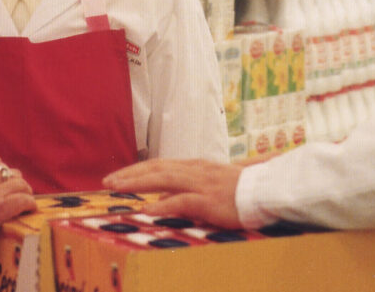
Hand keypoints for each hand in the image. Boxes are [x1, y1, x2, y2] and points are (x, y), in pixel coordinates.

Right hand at [0, 158, 36, 247]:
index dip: (8, 176)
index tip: (9, 187)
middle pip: (12, 174)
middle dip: (18, 184)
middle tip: (20, 195)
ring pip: (21, 185)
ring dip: (26, 193)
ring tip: (27, 203)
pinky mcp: (0, 209)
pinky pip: (24, 200)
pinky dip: (30, 204)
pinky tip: (30, 210)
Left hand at [103, 159, 244, 228]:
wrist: (265, 191)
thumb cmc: (243, 189)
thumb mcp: (214, 183)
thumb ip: (190, 187)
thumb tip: (167, 196)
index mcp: (196, 166)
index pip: (161, 164)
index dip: (138, 169)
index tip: (119, 176)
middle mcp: (195, 171)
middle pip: (156, 168)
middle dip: (130, 174)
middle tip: (108, 182)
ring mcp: (201, 184)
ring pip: (163, 179)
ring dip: (138, 183)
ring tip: (118, 189)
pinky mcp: (207, 200)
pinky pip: (180, 201)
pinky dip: (161, 205)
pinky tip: (146, 210)